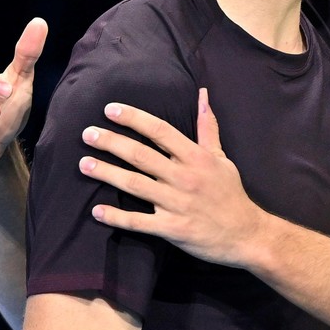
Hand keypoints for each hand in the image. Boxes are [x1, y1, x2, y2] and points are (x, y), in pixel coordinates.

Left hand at [79, 89, 267, 268]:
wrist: (246, 234)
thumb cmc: (231, 194)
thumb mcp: (222, 158)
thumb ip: (208, 128)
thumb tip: (203, 96)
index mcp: (197, 157)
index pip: (161, 131)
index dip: (134, 119)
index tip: (111, 110)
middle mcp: (185, 177)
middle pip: (141, 155)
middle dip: (112, 142)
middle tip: (87, 133)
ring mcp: (177, 203)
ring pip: (135, 185)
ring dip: (107, 173)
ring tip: (84, 164)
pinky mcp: (172, 228)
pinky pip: (139, 222)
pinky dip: (117, 217)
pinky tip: (96, 211)